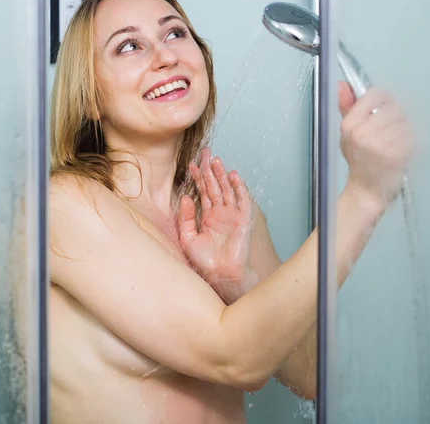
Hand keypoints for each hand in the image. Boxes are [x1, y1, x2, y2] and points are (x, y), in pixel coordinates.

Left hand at [178, 148, 256, 304]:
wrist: (221, 275)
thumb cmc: (205, 262)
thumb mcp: (188, 238)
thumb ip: (186, 218)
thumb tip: (187, 198)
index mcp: (207, 217)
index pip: (202, 192)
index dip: (198, 178)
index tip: (191, 164)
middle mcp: (220, 214)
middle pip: (215, 186)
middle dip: (209, 170)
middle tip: (205, 153)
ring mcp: (232, 215)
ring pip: (227, 190)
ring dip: (221, 175)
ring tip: (215, 160)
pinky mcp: (243, 219)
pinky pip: (241, 200)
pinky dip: (238, 187)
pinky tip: (232, 175)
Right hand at [338, 81, 415, 210]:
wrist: (366, 191)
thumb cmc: (359, 161)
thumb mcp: (348, 133)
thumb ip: (347, 107)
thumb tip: (341, 84)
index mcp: (349, 126)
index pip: (375, 94)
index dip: (385, 100)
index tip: (386, 109)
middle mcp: (363, 134)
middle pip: (394, 107)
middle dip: (397, 117)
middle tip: (392, 131)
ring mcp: (380, 144)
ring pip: (405, 121)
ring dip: (405, 130)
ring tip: (396, 142)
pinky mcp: (396, 155)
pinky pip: (412, 136)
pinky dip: (411, 142)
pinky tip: (402, 151)